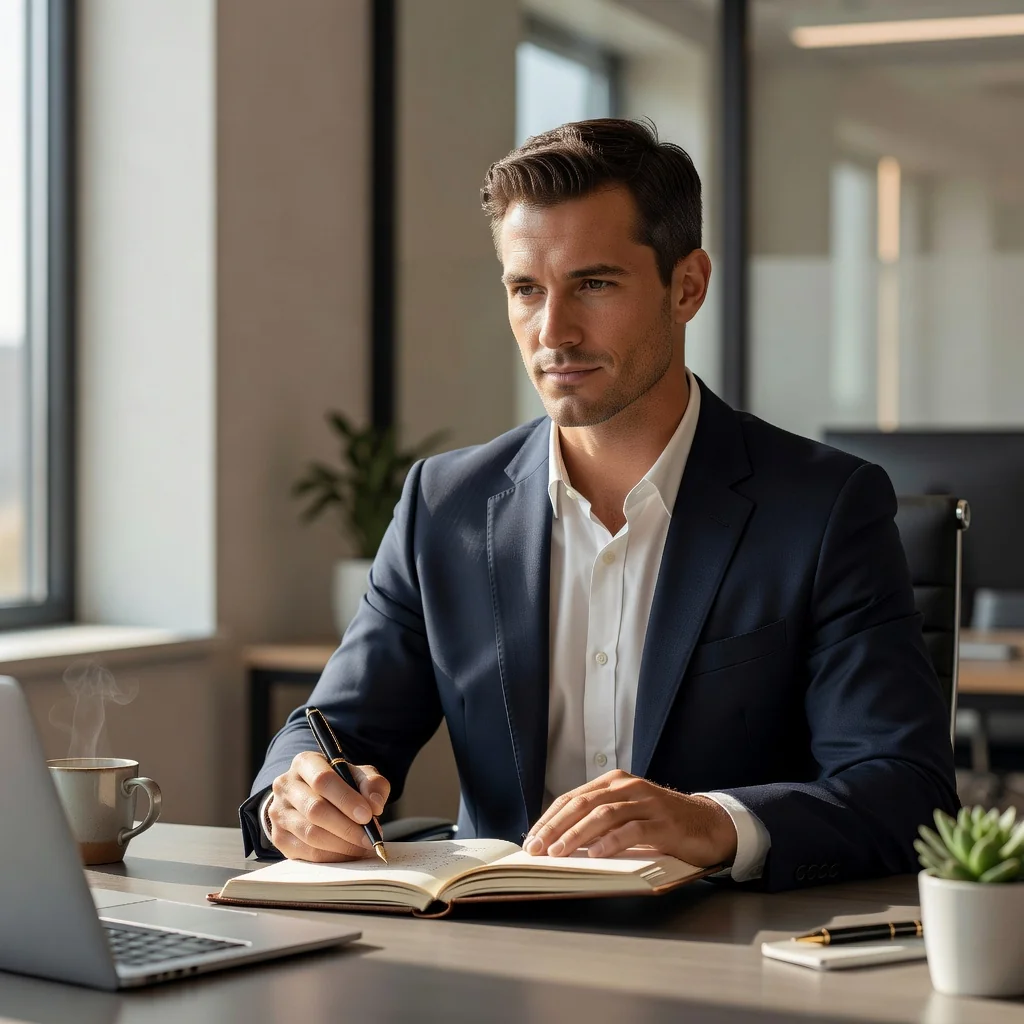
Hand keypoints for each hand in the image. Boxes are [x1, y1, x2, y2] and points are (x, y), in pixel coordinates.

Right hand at [267, 751, 390, 861]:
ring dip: (342, 844)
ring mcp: (279, 813)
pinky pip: (308, 853)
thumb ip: (372, 783)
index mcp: (305, 763)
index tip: (368, 815)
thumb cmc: (339, 784)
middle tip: (370, 837)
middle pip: (315, 809)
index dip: (346, 799)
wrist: (312, 798)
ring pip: (311, 834)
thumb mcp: (358, 775)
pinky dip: (333, 856)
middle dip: (347, 826)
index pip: (322, 780)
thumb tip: (375, 804)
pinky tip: (349, 853)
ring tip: (363, 846)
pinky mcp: (279, 838)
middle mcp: (286, 785)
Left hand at [523, 770, 736, 866]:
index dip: (549, 818)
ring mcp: (647, 803)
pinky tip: (594, 854)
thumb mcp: (627, 814)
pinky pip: (632, 830)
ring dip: (576, 835)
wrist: (709, 824)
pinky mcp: (664, 823)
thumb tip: (558, 841)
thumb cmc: (662, 823)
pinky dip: (610, 842)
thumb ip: (600, 820)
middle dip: (555, 827)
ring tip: (559, 853)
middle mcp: (629, 787)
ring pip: (603, 815)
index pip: (572, 798)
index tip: (531, 839)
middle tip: (537, 848)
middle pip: (582, 804)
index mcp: (614, 782)